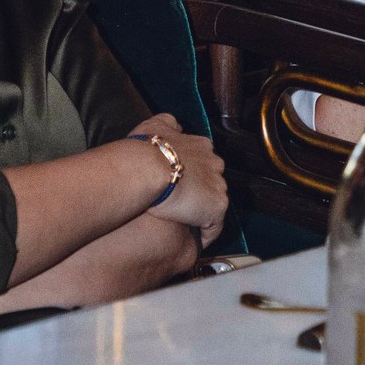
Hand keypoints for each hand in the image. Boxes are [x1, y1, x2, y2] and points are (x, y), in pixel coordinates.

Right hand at [133, 115, 228, 243]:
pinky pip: (214, 226)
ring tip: (184, 225)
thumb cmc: (145, 150)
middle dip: (198, 193)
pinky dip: (205, 233)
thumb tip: (175, 125)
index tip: (179, 185)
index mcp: (202, 147)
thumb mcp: (155, 125)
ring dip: (201, 213)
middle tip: (179, 206)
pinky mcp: (217, 207)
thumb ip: (168, 123)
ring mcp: (218, 186)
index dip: (191, 176)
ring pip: (213, 203)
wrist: (147, 169)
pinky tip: (193, 241)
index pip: (203, 164)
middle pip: (212, 183)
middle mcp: (216, 164)